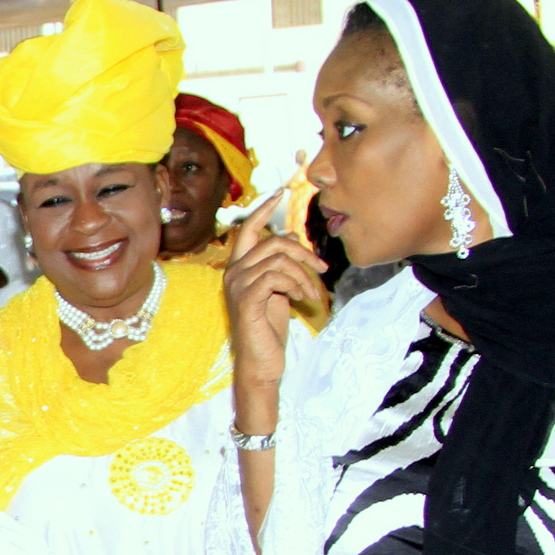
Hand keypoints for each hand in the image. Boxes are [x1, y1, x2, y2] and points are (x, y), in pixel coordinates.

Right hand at [223, 203, 326, 396]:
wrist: (261, 362)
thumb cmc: (269, 328)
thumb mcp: (278, 290)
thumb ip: (279, 265)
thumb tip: (290, 236)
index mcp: (238, 268)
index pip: (248, 229)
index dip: (263, 209)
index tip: (280, 192)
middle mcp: (233, 273)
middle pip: (273, 243)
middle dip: (303, 252)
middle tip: (321, 269)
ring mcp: (238, 286)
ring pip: (278, 259)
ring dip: (303, 275)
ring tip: (311, 293)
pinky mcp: (248, 300)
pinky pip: (276, 277)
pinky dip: (296, 285)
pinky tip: (302, 299)